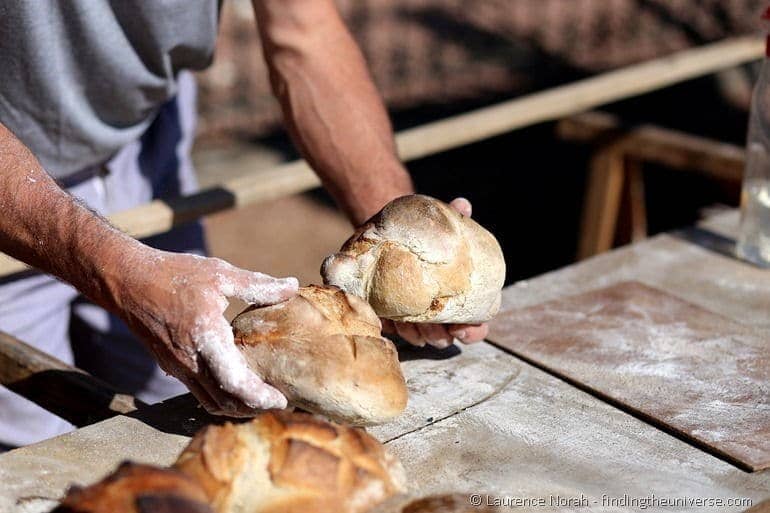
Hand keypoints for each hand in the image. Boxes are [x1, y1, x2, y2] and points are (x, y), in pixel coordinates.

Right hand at [113, 249, 297, 415]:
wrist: (128, 282)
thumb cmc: (175, 274)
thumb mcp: (220, 274)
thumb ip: (258, 284)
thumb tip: (293, 285)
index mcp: (205, 337)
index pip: (234, 382)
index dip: (259, 397)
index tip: (281, 400)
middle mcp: (189, 360)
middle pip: (225, 402)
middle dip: (254, 408)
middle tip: (279, 403)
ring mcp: (178, 367)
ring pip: (211, 402)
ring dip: (237, 408)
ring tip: (262, 400)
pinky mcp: (172, 367)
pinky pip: (199, 393)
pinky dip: (221, 398)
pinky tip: (237, 387)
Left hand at [381, 197, 488, 348]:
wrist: (393, 233)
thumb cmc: (427, 234)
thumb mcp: (440, 226)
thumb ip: (454, 218)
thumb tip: (462, 204)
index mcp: (460, 298)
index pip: (474, 325)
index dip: (472, 332)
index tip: (463, 329)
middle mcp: (440, 313)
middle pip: (445, 336)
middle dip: (439, 335)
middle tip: (433, 327)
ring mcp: (415, 317)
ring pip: (419, 336)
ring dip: (416, 334)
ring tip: (410, 323)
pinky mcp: (390, 314)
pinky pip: (393, 329)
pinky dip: (393, 326)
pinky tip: (390, 319)